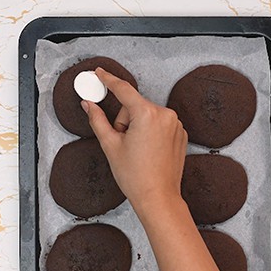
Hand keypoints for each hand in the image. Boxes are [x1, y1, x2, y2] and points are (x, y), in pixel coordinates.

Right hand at [81, 67, 187, 212]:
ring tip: (137, 150)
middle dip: (125, 120)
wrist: (158, 197)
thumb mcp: (110, 145)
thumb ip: (98, 119)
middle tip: (122, 143)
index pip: (123, 90)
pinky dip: (151, 132)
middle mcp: (165, 114)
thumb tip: (89, 104)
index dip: (108, 80)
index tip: (99, 73)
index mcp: (147, 114)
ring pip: (147, 115)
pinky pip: (159, 124)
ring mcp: (176, 124)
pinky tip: (149, 151)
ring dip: (138, 126)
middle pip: (135, 106)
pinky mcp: (180, 134)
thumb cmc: (136, 176)